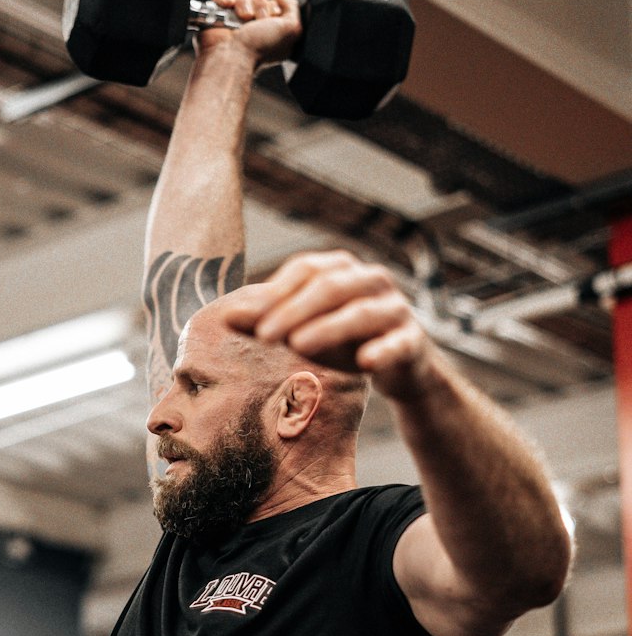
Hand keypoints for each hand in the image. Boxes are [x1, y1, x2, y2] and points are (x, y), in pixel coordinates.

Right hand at [200, 0, 300, 70]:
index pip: (275, 8)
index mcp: (269, 34)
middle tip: (257, 23)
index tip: (272, 21)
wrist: (232, 55)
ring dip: (244, 4)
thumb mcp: (292, 30)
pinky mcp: (216, 18)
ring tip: (242, 19)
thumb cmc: (260, 48)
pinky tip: (227, 7)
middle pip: (259, 0)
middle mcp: (252, 29)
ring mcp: (233, 23)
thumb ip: (294, 9)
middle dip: (260, 7)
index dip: (275, 10)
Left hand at [223, 249, 435, 399]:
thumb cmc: (343, 340)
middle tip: (264, 336)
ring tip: (300, 345)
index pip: (305, 270)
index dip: (275, 293)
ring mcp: (395, 309)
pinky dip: (384, 351)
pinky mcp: (412, 340)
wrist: (399, 365)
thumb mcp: (303, 328)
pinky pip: (399, 343)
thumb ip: (268, 318)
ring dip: (330, 328)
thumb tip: (224, 316)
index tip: (245, 320)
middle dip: (294, 310)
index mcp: (341, 269)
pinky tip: (366, 362)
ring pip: (362, 312)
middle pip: (330, 287)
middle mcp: (371, 280)